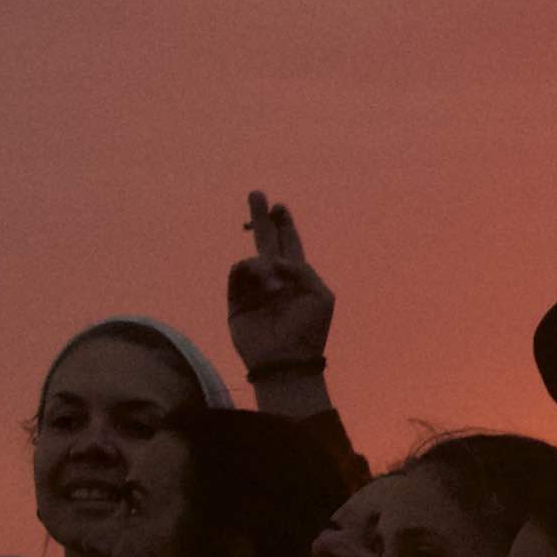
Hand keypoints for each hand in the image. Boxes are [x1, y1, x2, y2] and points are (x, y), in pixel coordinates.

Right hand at [228, 191, 336, 401]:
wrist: (285, 361)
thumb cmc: (309, 330)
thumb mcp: (320, 295)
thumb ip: (301, 269)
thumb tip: (272, 261)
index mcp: (298, 277)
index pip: (290, 244)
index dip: (285, 225)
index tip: (280, 207)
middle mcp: (274, 279)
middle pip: (266, 240)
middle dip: (262, 218)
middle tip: (257, 194)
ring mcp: (254, 289)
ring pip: (252, 258)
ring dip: (264, 265)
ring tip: (275, 289)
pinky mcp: (236, 300)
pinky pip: (238, 272)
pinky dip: (249, 271)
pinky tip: (263, 285)